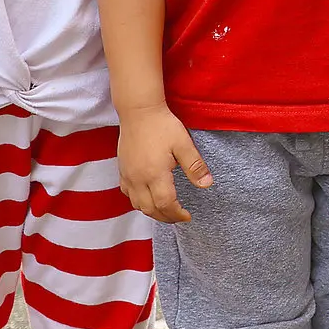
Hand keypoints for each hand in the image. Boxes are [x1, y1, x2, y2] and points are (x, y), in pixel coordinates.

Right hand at [117, 104, 211, 222]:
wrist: (138, 112)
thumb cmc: (163, 126)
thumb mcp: (184, 144)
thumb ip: (195, 166)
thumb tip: (207, 184)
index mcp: (155, 174)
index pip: (165, 204)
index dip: (177, 214)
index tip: (188, 216)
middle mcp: (138, 179)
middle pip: (150, 209)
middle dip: (166, 217)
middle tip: (179, 217)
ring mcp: (127, 175)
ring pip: (136, 204)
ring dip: (152, 211)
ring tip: (166, 210)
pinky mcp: (122, 170)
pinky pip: (127, 193)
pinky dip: (138, 201)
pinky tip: (148, 197)